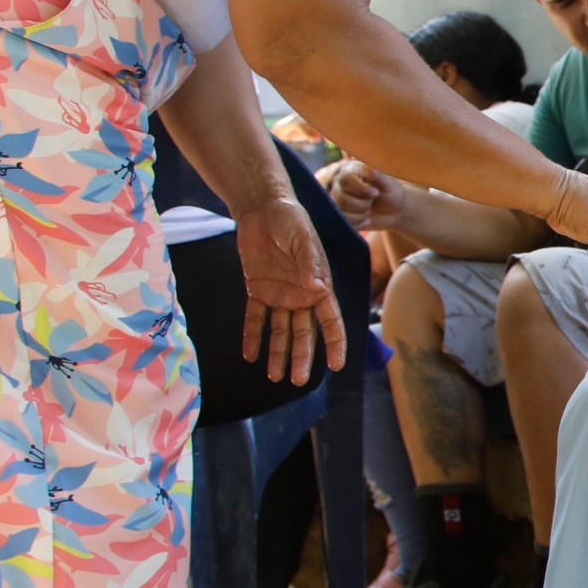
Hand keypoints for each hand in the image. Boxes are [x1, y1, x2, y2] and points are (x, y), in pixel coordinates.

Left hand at [232, 197, 347, 382]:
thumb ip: (308, 263)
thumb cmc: (289, 218)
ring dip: (278, 353)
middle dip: (302, 357)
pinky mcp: (258, 290)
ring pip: (281, 331)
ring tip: (275, 376)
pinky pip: (255, 318)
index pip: (330, 320)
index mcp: (319, 285)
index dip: (335, 343)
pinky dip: (252, 336)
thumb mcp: (301, 237)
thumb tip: (316, 289)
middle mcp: (302, 295)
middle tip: (298, 380)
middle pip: (305, 332)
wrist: (261, 207)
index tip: (337, 365)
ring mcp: (280, 294)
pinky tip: (249, 355)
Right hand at [321, 159, 405, 230]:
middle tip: (372, 201)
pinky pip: (343, 224)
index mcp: (350, 172)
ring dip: (360, 215)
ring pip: (341, 213)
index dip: (361, 190)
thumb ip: (378, 175)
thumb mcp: (389, 183)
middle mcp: (340, 186)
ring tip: (369, 210)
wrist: (395, 211)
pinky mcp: (341, 216)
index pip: (345, 180)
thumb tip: (367, 167)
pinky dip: (359, 224)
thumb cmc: (391, 192)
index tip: (376, 193)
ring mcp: (338, 202)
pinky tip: (367, 219)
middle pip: (341, 199)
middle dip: (362, 205)